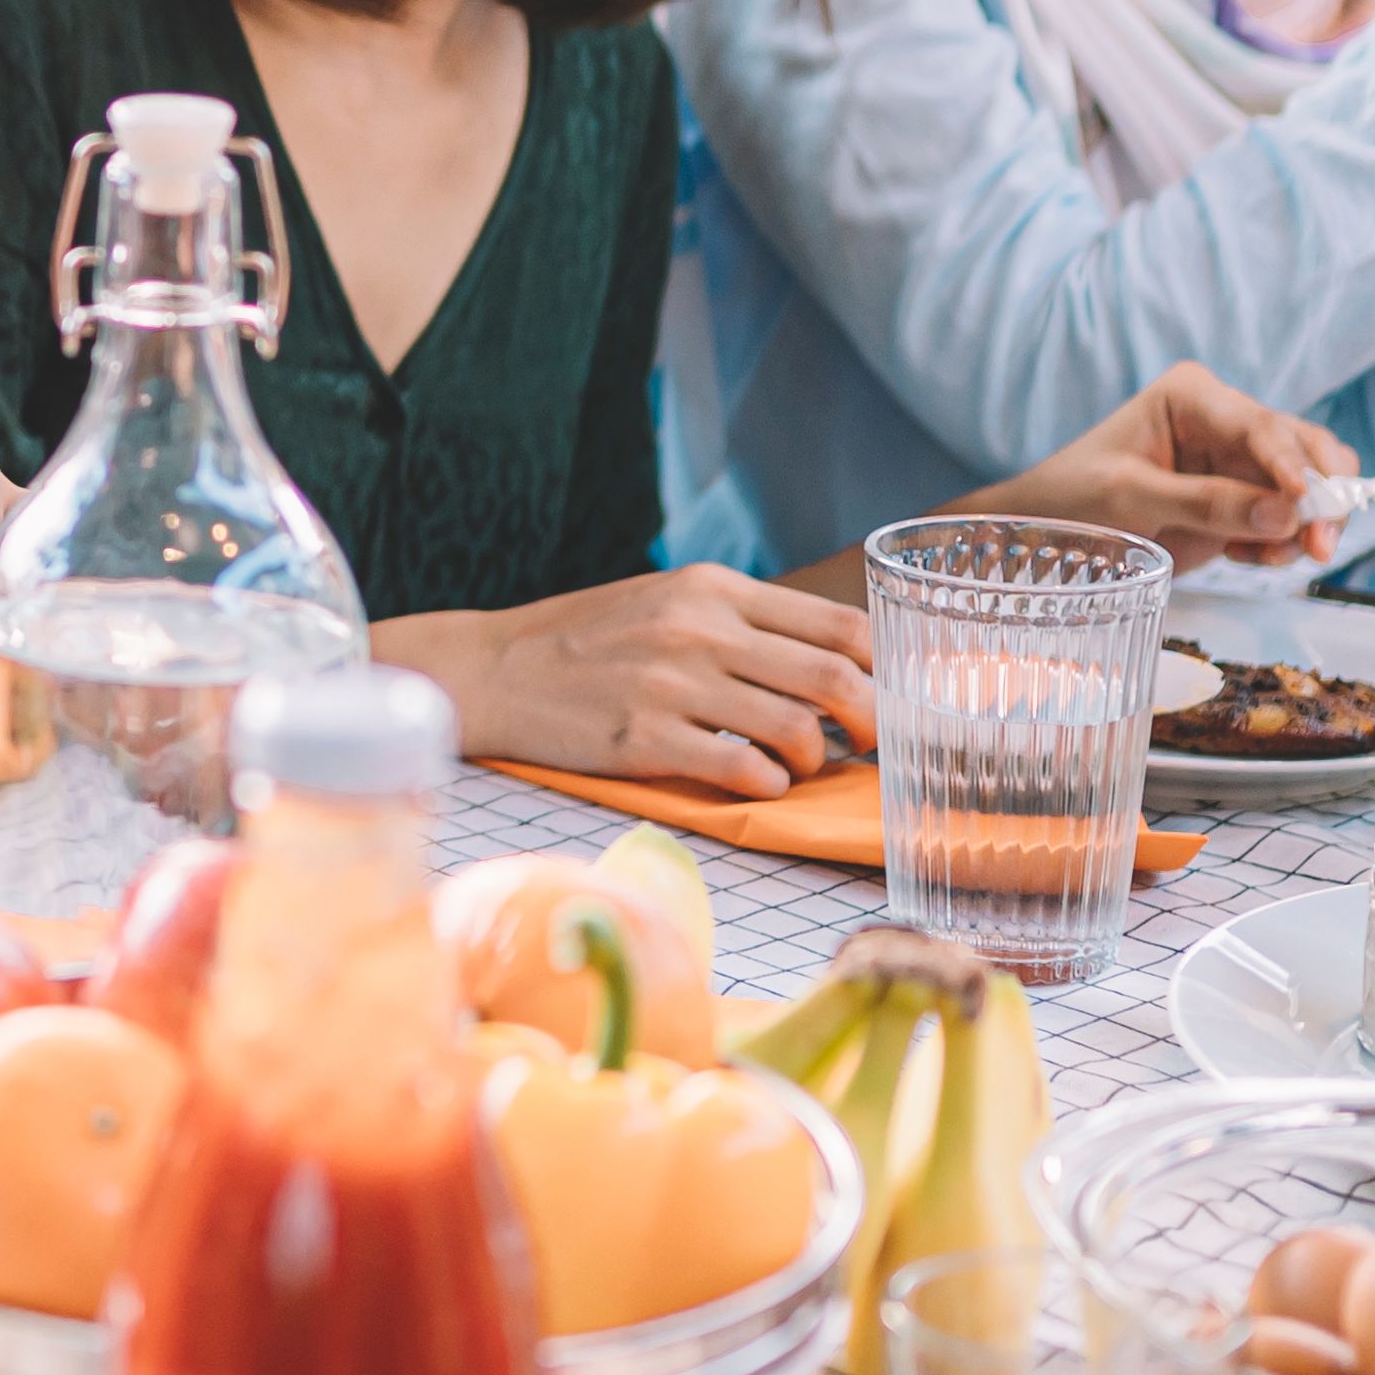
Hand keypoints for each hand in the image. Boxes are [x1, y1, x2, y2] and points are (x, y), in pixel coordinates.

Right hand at [400, 567, 872, 795]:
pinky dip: (765, 785)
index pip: (840, 626)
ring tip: (795, 766)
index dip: (882, 671)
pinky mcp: (643, 739)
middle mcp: (699, 629)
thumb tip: (833, 666)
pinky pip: (740, 771)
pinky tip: (753, 782)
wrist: (492, 670)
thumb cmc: (585, 642)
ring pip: (796, 731)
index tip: (883, 700)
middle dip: (872, 725)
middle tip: (867, 747)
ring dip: (814, 761)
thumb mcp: (666, 601)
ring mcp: (671, 684)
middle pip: (834, 680)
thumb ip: (741, 623)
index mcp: (713, 589)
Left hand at [985, 362, 1351, 571]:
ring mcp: (1238, 462)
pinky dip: (1284, 544)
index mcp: (1194, 396)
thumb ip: (1205, 503)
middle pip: (1304, 449)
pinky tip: (1248, 559)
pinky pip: (1289, 520)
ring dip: (1306, 526)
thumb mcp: (1130, 497)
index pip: (1261, 425)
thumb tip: (1285, 514)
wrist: (1048, 530)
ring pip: (1307, 487)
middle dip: (1321, 496)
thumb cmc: (1074, 497)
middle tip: (1322, 545)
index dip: (1293, 464)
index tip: (1310, 503)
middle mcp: (1226, 421)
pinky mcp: (1242, 501)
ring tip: (1271, 560)